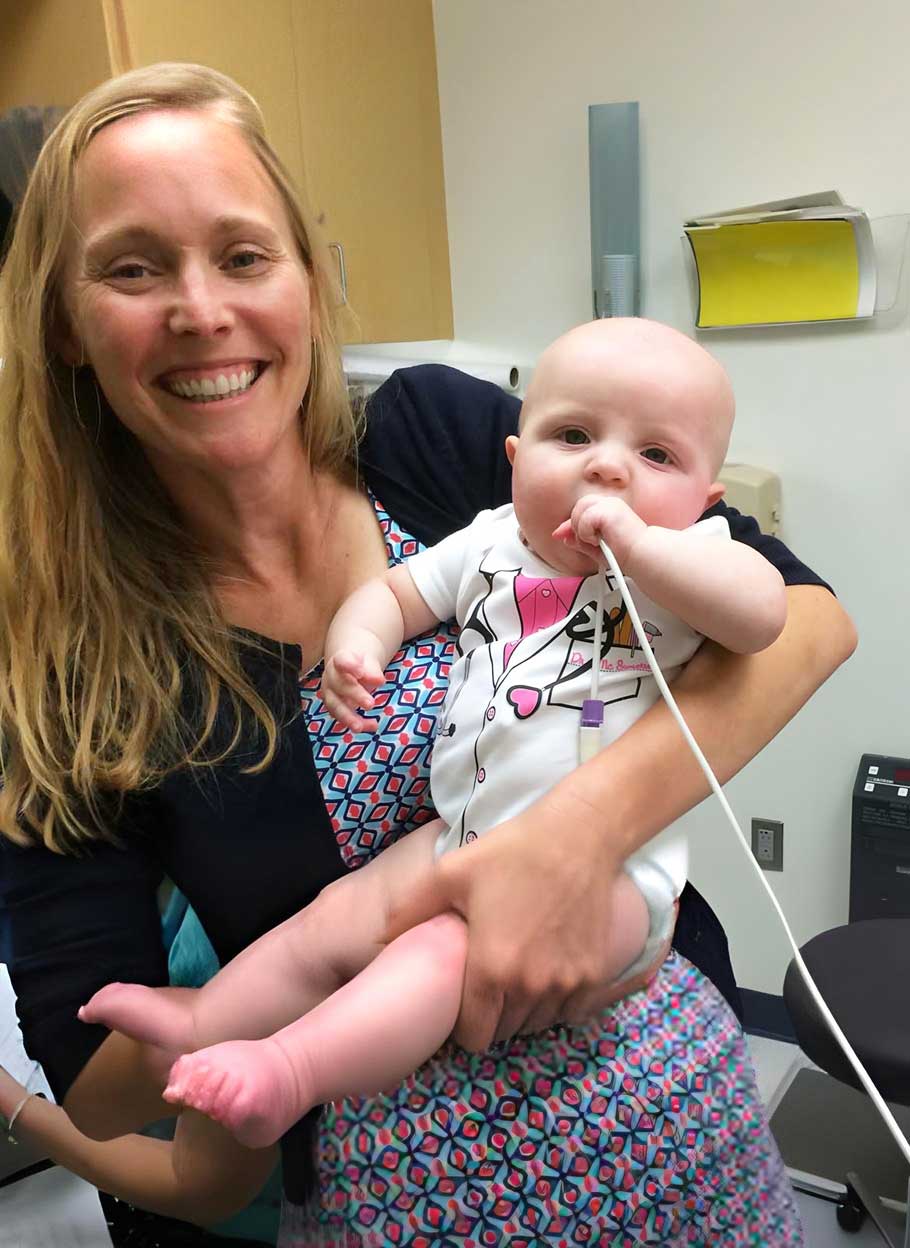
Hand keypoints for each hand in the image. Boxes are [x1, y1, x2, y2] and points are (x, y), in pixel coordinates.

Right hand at [320, 650, 385, 731]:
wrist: (348, 667)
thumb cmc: (360, 664)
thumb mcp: (368, 662)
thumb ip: (373, 670)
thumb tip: (378, 681)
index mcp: (339, 660)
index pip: (342, 661)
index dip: (350, 666)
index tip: (360, 672)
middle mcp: (331, 677)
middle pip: (340, 686)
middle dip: (355, 696)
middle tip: (370, 704)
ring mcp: (330, 694)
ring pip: (335, 706)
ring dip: (348, 717)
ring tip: (360, 727)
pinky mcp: (335, 708)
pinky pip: (343, 718)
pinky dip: (357, 724)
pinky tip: (372, 726)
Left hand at [382, 794, 663, 1049]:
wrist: (579, 836)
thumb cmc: (510, 853)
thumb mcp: (450, 873)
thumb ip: (410, 911)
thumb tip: (377, 941)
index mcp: (491, 969)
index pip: (473, 1038)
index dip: (463, 1026)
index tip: (462, 1002)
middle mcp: (530, 987)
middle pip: (505, 1032)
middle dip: (492, 1016)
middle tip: (487, 983)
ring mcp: (567, 984)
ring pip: (537, 1024)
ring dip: (524, 1011)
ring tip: (516, 976)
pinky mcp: (594, 975)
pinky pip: (570, 1012)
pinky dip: (557, 1003)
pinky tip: (547, 973)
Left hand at [553, 494, 646, 568]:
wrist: (642, 556)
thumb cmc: (626, 553)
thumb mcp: (597, 548)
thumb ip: (580, 541)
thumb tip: (563, 537)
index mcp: (608, 507)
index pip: (581, 509)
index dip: (570, 523)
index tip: (558, 534)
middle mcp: (609, 502)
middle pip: (579, 506)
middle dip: (575, 525)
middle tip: (588, 541)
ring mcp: (609, 504)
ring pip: (579, 510)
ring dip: (581, 529)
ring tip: (595, 541)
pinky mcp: (608, 511)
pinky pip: (585, 518)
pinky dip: (586, 532)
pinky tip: (598, 540)